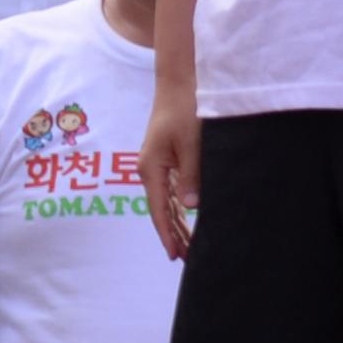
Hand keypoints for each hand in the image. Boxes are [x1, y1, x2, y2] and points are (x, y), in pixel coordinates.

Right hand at [138, 98, 202, 261]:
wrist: (179, 83)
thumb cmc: (184, 110)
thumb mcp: (192, 144)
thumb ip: (191, 176)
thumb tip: (191, 207)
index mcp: (151, 168)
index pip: (159, 210)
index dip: (167, 234)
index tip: (175, 256)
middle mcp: (149, 169)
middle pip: (161, 209)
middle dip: (173, 234)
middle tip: (187, 258)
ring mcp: (156, 164)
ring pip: (167, 201)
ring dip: (177, 222)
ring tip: (188, 245)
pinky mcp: (165, 158)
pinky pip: (171, 189)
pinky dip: (179, 206)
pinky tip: (187, 219)